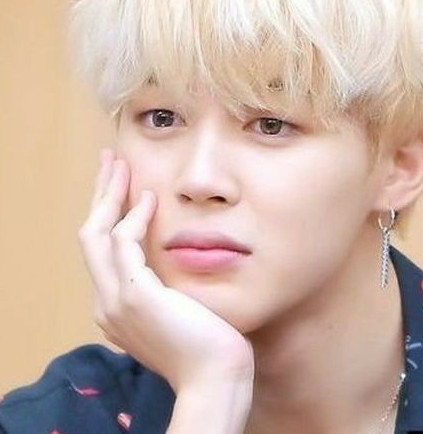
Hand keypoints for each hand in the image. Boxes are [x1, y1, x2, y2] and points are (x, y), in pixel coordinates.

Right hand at [78, 149, 254, 393]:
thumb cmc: (209, 345)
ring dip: (109, 195)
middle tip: (111, 161)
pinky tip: (150, 199)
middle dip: (100, 195)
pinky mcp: (135, 296)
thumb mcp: (181, 312)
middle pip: (90, 236)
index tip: (122, 188)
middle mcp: (107, 304)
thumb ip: (169, 291)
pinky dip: (133, 217)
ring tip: (122, 164)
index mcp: (117, 308)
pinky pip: (124, 244)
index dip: (109, 215)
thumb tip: (179, 264)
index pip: (103, 251)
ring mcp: (116, 301)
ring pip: (97, 234)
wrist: (216, 377)